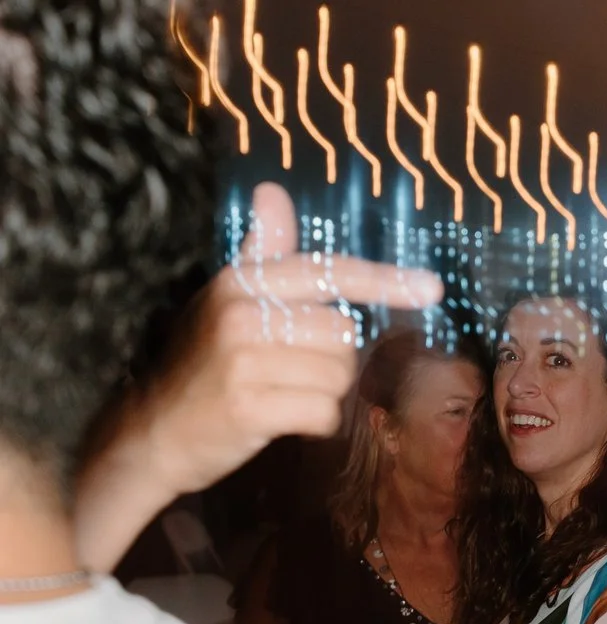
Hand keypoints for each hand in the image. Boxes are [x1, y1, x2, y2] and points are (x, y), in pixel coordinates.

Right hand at [75, 183, 441, 571]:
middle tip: (292, 371)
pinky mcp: (250, 407)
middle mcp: (242, 314)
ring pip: (338, 377)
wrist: (155, 429)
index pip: (329, 272)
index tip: (433, 288)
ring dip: (324, 393)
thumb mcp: (229, 300)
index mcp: (242, 282)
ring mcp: (243, 361)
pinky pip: (325, 413)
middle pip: (344, 336)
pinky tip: (283, 419)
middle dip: (334, 361)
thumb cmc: (206, 364)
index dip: (385, 280)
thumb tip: (274, 192)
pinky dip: (316, 423)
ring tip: (283, 393)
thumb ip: (263, 251)